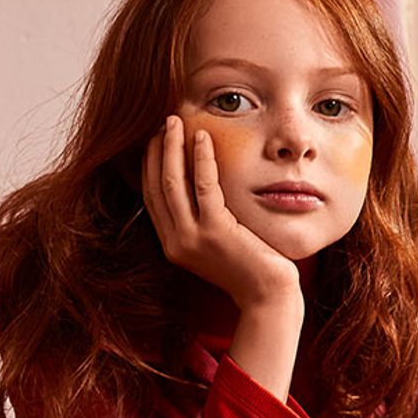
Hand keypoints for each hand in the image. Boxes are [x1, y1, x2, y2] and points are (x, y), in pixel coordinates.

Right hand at [143, 115, 297, 309]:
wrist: (267, 296)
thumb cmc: (250, 267)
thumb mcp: (216, 243)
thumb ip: (202, 220)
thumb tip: (200, 185)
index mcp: (172, 245)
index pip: (152, 197)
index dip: (150, 165)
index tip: (156, 139)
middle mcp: (175, 242)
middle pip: (156, 185)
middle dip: (156, 150)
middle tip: (163, 122)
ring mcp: (192, 239)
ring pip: (172, 182)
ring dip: (172, 147)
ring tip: (175, 121)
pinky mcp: (215, 232)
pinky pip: (203, 186)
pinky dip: (202, 158)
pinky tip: (204, 137)